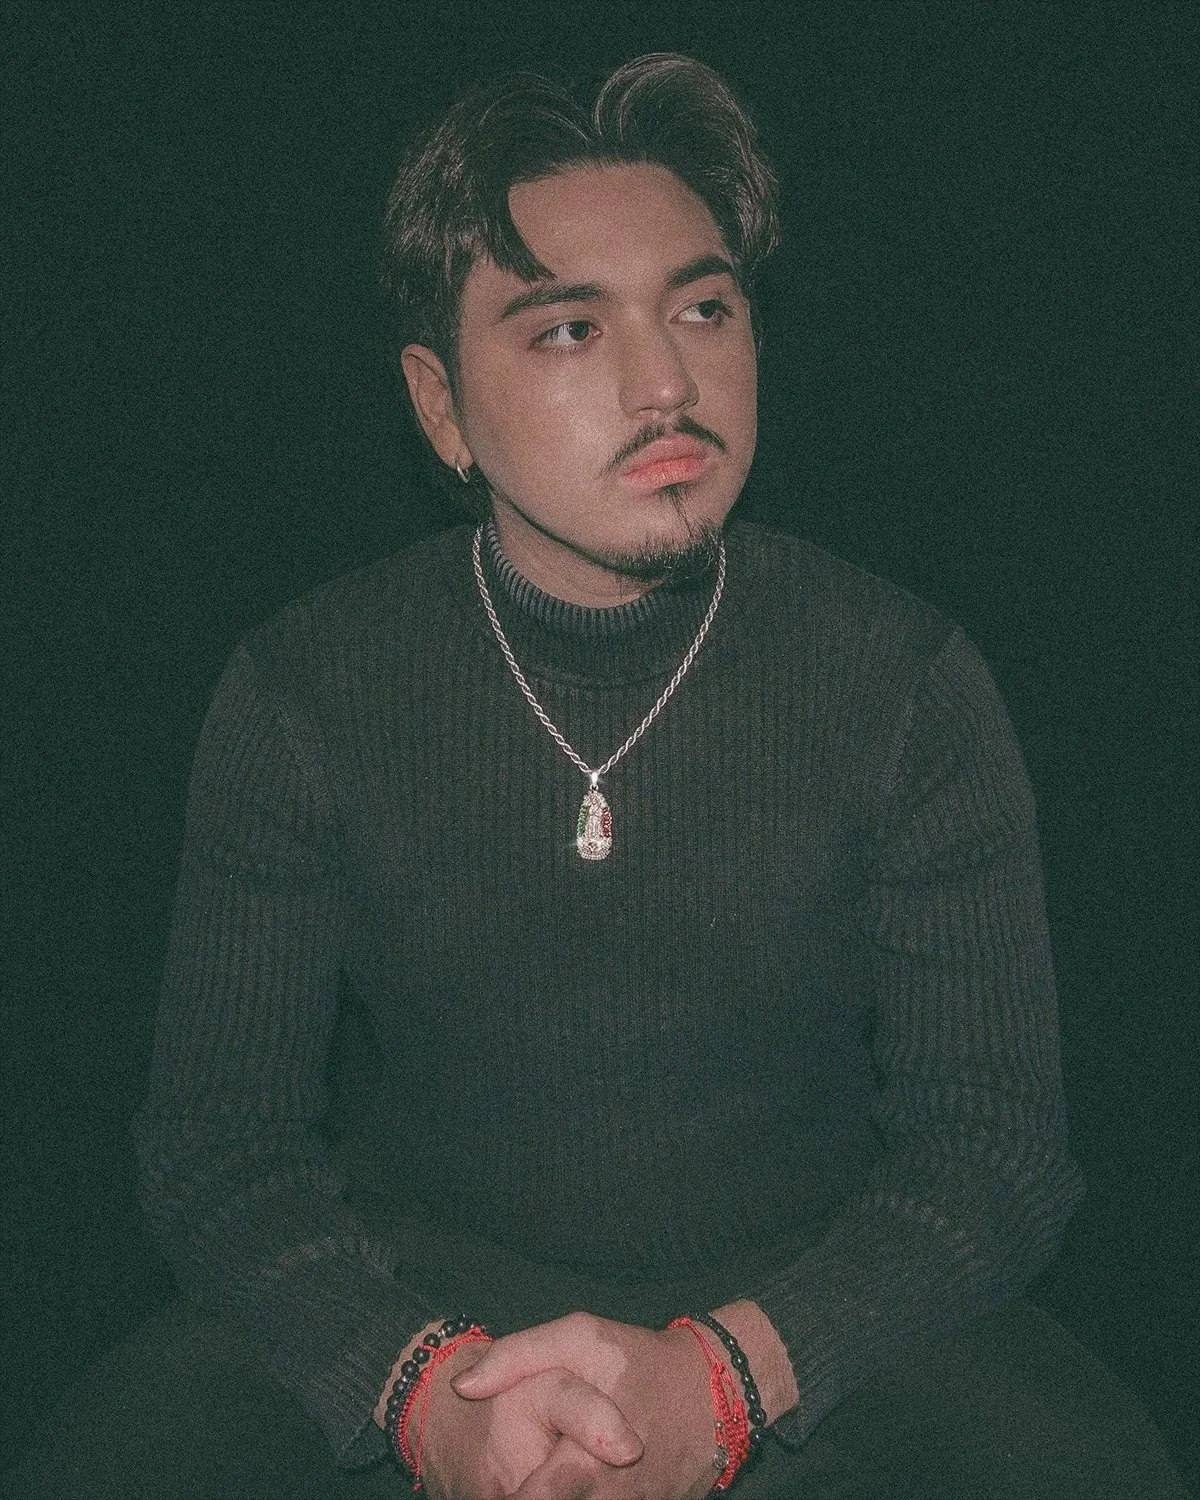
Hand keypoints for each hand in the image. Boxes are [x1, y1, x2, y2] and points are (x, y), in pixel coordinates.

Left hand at [452, 1312, 718, 1499]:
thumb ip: (517, 1356)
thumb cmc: (638, 1361)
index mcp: (590, 1460)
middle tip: (508, 1479)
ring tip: (535, 1474)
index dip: (509, 1495)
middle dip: (527, 1492)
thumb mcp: (580, 1337)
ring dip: (558, 1495)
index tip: (491, 1486)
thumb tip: (464, 1387)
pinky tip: (570, 1481)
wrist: (712, 1391)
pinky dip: (582, 1496)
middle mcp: (612, 1499)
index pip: (537, 1499)